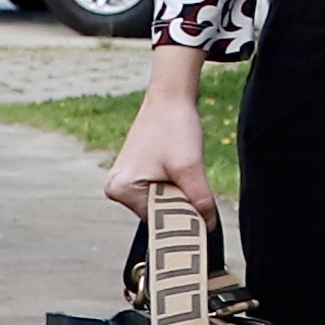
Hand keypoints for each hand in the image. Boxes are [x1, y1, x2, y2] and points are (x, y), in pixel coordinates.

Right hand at [106, 66, 214, 224]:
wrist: (171, 98)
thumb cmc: (175, 127)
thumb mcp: (190, 167)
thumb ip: (198, 200)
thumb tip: (207, 226)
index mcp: (121, 190)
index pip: (158, 220)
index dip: (183, 217)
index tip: (203, 216)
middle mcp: (116, 188)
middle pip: (160, 211)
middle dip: (181, 200)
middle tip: (191, 176)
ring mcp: (125, 181)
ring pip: (164, 200)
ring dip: (180, 190)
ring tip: (183, 165)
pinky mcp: (136, 173)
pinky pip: (162, 189)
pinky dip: (176, 182)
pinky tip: (179, 164)